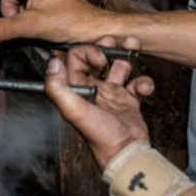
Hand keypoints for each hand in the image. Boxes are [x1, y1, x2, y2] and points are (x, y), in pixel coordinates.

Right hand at [0, 0, 105, 44]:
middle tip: (14, 23)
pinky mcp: (56, 2)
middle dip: (9, 8)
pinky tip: (37, 27)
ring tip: (29, 27)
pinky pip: (35, 5)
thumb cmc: (73, 23)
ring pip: (24, 0)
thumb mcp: (33, 26)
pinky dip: (30, 16)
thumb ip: (5, 28)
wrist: (96, 31)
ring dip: (20, 14)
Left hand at [45, 35, 153, 170]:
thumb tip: (52, 64)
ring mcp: (112, 95)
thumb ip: (58, 88)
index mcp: (77, 90)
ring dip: (127, 54)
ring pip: (118, 66)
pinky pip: (136, 84)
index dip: (87, 52)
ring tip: (134, 45)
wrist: (127, 154)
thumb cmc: (100, 137)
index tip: (99, 60)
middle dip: (106, 46)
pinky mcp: (129, 102)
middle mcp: (93, 90)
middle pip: (96, 59)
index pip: (76, 59)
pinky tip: (144, 88)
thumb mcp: (74, 111)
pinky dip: (143, 82)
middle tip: (114, 41)